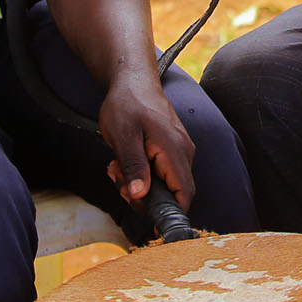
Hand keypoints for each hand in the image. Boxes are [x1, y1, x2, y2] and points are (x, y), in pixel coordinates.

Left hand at [98, 74, 196, 210]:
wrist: (133, 80)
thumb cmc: (127, 104)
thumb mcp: (123, 136)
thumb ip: (134, 166)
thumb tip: (140, 195)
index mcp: (175, 151)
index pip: (183, 195)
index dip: (169, 214)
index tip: (149, 222)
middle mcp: (184, 153)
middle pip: (172, 193)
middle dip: (143, 196)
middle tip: (118, 178)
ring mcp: (180, 150)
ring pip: (164, 184)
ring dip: (139, 183)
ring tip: (117, 166)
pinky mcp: (172, 149)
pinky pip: (161, 172)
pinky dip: (142, 173)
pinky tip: (124, 160)